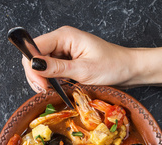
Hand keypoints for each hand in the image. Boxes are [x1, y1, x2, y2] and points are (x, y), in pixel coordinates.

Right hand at [21, 26, 135, 92]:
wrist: (130, 69)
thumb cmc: (113, 66)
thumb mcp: (84, 70)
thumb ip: (57, 68)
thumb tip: (34, 65)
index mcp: (65, 36)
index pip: (34, 47)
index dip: (32, 66)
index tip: (41, 84)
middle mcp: (62, 40)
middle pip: (35, 56)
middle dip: (36, 75)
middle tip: (45, 91)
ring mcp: (64, 50)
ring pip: (41, 65)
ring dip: (43, 79)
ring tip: (52, 91)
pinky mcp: (67, 60)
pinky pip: (51, 69)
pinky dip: (51, 80)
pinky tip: (58, 88)